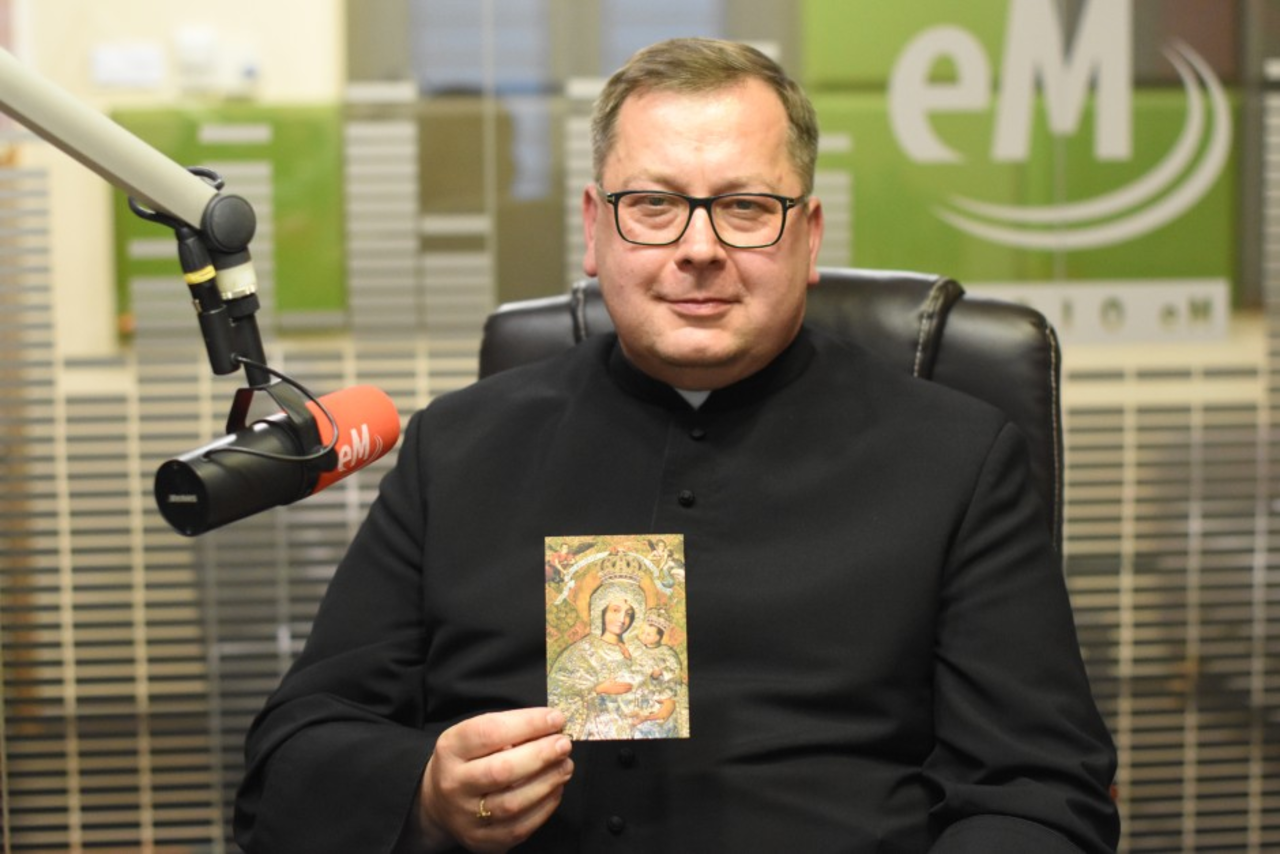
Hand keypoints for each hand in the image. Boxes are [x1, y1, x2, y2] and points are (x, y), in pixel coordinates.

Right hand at [411, 708, 572, 852]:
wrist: (439, 803)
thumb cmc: (467, 761)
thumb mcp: (473, 735)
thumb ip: (508, 728)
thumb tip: (551, 725)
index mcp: (451, 749)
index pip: (489, 732)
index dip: (527, 724)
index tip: (555, 718)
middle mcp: (454, 784)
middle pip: (501, 771)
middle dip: (540, 755)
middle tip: (564, 744)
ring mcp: (466, 817)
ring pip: (513, 802)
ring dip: (547, 781)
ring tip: (565, 765)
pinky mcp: (482, 841)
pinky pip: (520, 827)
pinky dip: (545, 806)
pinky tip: (555, 789)